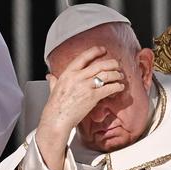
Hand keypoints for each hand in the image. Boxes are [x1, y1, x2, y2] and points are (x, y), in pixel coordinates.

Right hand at [35, 47, 124, 169]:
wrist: (57, 119)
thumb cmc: (55, 106)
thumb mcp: (53, 89)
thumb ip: (54, 81)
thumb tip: (50, 76)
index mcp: (68, 73)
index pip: (84, 57)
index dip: (95, 51)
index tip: (103, 50)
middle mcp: (78, 77)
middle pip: (100, 65)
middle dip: (112, 63)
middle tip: (117, 64)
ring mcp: (86, 86)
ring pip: (106, 75)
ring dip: (116, 75)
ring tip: (120, 76)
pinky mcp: (93, 97)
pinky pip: (109, 88)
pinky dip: (117, 87)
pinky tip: (119, 87)